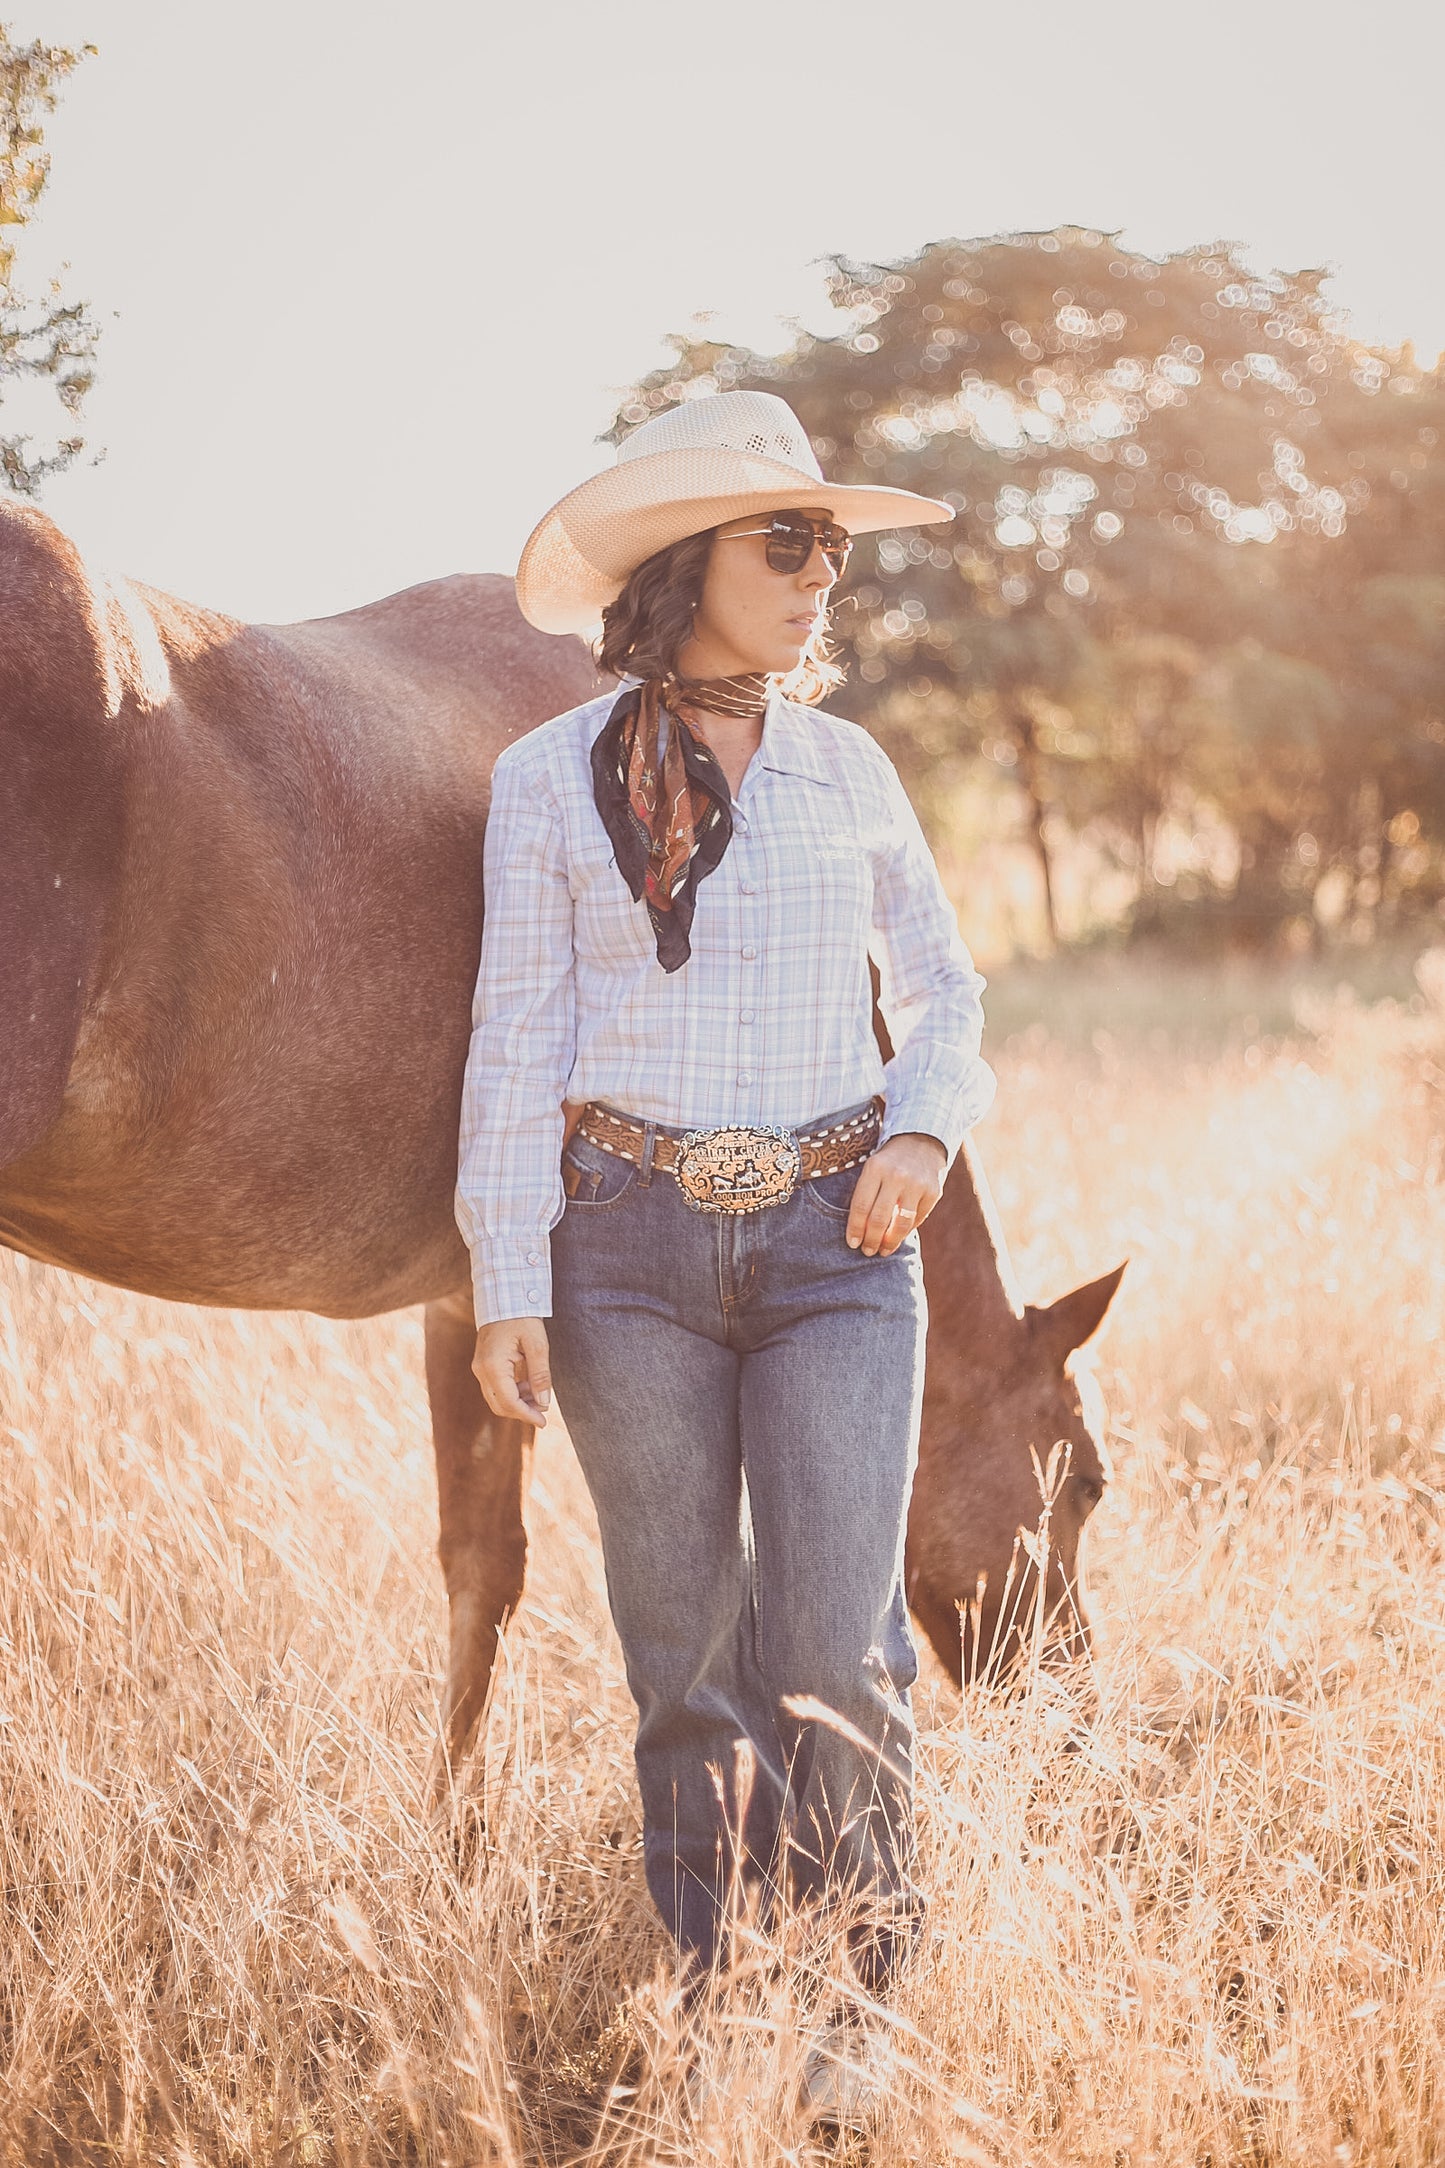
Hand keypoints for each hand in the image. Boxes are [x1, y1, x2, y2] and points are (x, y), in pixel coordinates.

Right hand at [472, 1317, 551, 1424]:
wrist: (504, 1297)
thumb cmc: (522, 1317)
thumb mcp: (537, 1344)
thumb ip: (540, 1375)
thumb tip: (543, 1403)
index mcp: (493, 1366)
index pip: (509, 1403)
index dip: (527, 1415)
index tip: (543, 1422)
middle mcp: (481, 1370)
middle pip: (499, 1405)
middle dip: (522, 1411)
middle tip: (543, 1411)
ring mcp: (479, 1367)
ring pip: (496, 1398)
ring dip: (517, 1402)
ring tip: (540, 1395)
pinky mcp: (483, 1365)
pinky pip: (495, 1388)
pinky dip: (512, 1392)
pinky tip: (528, 1386)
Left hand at [846, 1132, 946, 1256]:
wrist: (921, 1140)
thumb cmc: (889, 1160)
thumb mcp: (873, 1168)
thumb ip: (866, 1194)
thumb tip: (859, 1232)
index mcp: (875, 1168)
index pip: (860, 1206)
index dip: (855, 1229)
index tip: (852, 1243)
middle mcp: (896, 1176)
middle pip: (879, 1219)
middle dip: (871, 1240)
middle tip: (867, 1251)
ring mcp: (916, 1184)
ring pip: (900, 1224)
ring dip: (889, 1243)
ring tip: (883, 1251)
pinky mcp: (933, 1192)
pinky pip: (917, 1220)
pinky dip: (905, 1231)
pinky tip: (898, 1237)